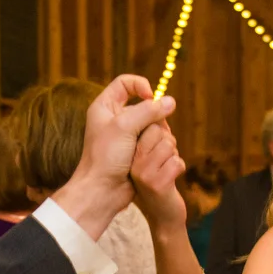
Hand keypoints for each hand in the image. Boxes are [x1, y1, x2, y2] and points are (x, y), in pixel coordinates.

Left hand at [50, 75, 176, 241]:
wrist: (102, 190)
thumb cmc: (106, 156)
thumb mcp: (125, 127)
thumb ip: (148, 111)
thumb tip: (171, 102)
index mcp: (105, 107)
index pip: (125, 83)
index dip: (140, 85)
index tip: (150, 98)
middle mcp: (115, 119)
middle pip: (145, 105)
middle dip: (153, 116)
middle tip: (152, 130)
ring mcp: (127, 136)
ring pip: (153, 124)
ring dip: (157, 134)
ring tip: (148, 147)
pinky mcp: (137, 151)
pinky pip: (155, 141)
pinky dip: (158, 146)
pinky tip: (153, 155)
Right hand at [129, 122, 188, 232]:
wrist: (162, 215)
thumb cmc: (159, 180)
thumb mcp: (151, 155)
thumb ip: (155, 133)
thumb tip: (164, 104)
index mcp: (127, 152)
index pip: (146, 123)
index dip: (159, 129)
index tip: (158, 144)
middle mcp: (132, 161)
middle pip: (159, 132)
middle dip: (169, 143)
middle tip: (163, 161)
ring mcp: (143, 173)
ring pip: (169, 146)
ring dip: (174, 157)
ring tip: (166, 170)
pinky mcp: (157, 184)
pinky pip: (178, 162)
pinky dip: (180, 169)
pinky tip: (171, 180)